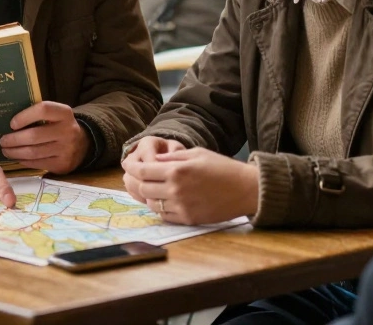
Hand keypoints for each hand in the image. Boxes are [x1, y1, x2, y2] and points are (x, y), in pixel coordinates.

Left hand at [0, 101, 88, 173]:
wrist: (83, 144)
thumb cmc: (60, 126)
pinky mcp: (62, 165)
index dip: (25, 116)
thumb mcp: (56, 115)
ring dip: (15, 152)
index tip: (12, 123)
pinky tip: (17, 158)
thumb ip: (38, 114)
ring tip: (6, 150)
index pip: (43, 110)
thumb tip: (8, 119)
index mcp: (64, 113)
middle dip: (14, 139)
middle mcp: (68, 131)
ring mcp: (66, 150)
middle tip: (2, 141)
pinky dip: (24, 161)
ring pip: (34, 152)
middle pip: (34, 136)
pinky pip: (38, 164)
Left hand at [121, 148, 258, 225]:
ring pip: (151, 204)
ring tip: (152, 189)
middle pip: (143, 189)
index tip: (126, 165)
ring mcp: (181, 207)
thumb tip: (154, 160)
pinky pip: (164, 215)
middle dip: (137, 182)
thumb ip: (172, 157)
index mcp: (177, 170)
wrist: (245, 189)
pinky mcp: (188, 219)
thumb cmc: (222, 167)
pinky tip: (165, 200)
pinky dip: (160, 208)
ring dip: (148, 196)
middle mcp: (176, 190)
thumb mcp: (196, 153)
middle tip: (137, 177)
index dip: (131, 167)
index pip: (143, 171)